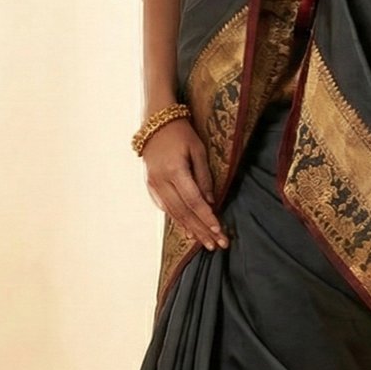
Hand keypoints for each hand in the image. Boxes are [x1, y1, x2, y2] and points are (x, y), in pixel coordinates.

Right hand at [141, 118, 228, 250]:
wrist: (156, 124)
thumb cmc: (182, 134)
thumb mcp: (198, 150)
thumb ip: (204, 176)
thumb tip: (211, 202)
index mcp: (174, 171)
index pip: (193, 201)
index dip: (206, 217)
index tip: (219, 230)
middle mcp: (161, 182)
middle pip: (183, 212)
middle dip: (202, 230)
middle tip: (217, 245)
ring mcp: (153, 186)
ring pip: (174, 214)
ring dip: (191, 230)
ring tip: (206, 243)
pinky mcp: (151, 187)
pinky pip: (166, 208)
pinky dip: (178, 221)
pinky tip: (189, 231)